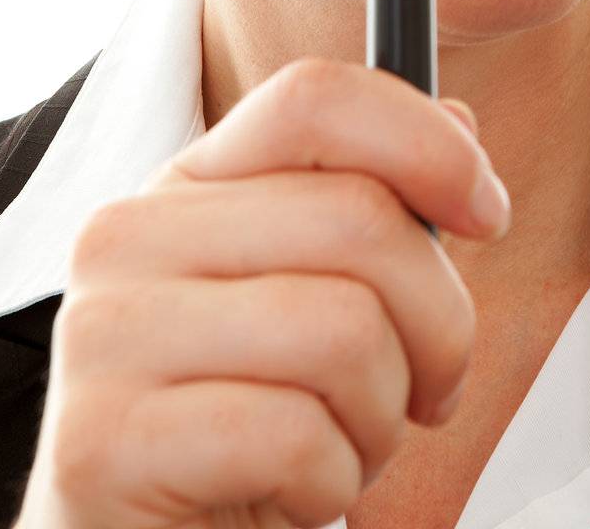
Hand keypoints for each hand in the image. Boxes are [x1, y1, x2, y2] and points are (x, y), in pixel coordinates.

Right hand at [14, 57, 510, 528]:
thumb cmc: (249, 425)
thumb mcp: (315, 298)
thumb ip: (376, 206)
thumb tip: (459, 127)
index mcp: (186, 185)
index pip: (316, 99)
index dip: (426, 143)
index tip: (486, 214)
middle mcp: (128, 237)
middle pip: (361, 219)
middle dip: (437, 323)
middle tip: (425, 389)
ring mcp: (105, 335)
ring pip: (345, 330)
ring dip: (381, 416)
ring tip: (339, 443)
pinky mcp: (102, 443)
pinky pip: (296, 437)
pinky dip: (330, 483)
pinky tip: (288, 494)